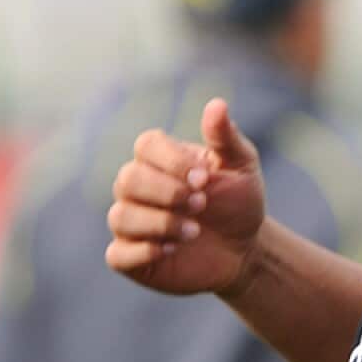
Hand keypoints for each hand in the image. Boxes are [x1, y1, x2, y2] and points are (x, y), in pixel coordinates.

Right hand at [106, 98, 265, 295]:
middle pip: (128, 179)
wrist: (244, 248)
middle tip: (202, 203)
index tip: (206, 177)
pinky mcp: (129, 257)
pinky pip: (117, 254)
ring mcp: (130, 222)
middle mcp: (138, 187)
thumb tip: (217, 104)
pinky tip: (173, 249)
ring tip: (195, 231)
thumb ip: (225, 137)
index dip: (173, 161)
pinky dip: (144, 251)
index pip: (146, 146)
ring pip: (121, 216)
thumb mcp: (241, 166)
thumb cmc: (238, 201)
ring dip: (161, 223)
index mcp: (161, 159)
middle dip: (168, 193)